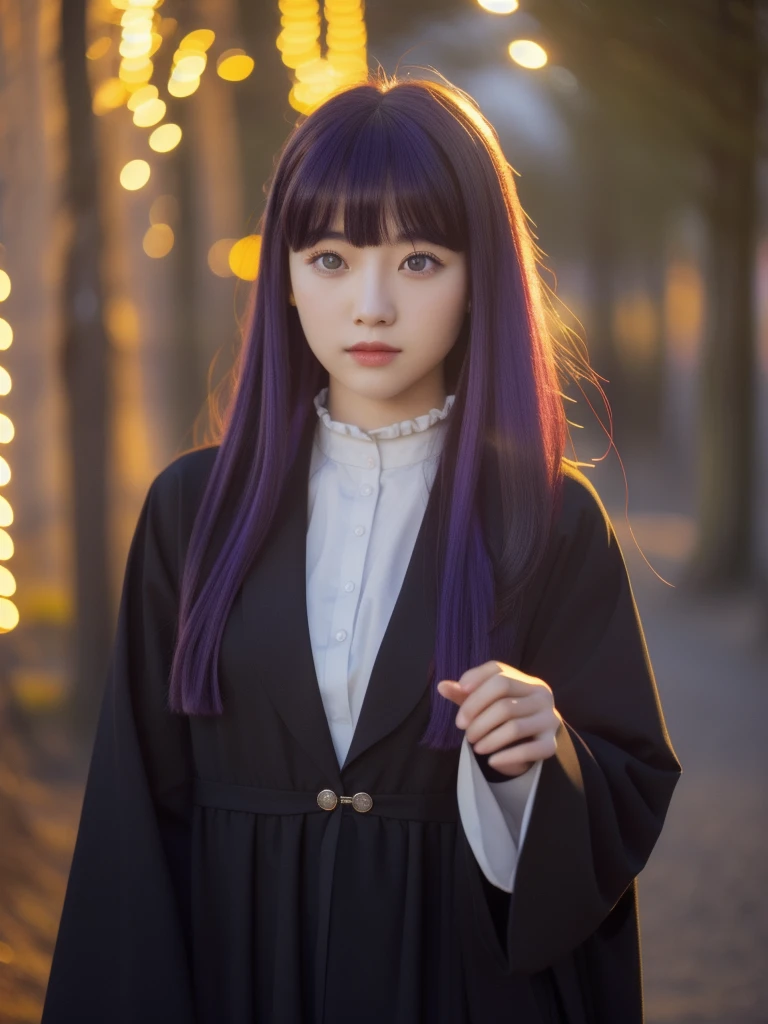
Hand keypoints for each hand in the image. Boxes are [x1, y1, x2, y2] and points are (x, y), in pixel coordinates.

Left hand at [436, 660, 560, 777]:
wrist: (534, 739)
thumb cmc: (505, 715)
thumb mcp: (484, 701)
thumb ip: (464, 694)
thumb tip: (441, 686)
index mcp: (525, 680)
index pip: (498, 674)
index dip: (475, 684)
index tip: (460, 696)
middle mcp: (541, 695)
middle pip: (504, 701)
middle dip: (478, 718)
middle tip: (465, 732)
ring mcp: (549, 718)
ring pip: (514, 727)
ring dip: (488, 739)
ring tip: (475, 746)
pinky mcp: (551, 743)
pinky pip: (530, 750)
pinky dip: (507, 757)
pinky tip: (492, 761)